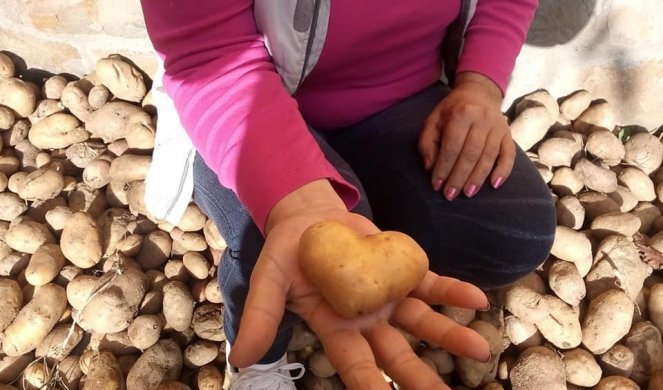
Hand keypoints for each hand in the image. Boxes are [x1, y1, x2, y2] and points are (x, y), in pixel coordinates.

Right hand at [229, 180, 491, 389]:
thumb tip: (240, 358)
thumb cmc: (284, 254)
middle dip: (422, 378)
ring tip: (482, 347)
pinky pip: (430, 283)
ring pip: (422, 322)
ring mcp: (387, 296)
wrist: (307, 217)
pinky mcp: (401, 270)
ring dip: (450, 334)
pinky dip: (452, 291)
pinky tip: (477, 298)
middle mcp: (366, 320)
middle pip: (398, 355)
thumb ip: (260, 316)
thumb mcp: (268, 282)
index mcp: (335, 328)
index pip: (356, 366)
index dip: (371, 388)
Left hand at [419, 72, 515, 199]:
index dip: (443, 167)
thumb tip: (429, 166)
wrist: (479, 93)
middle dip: (459, 177)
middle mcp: (482, 119)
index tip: (436, 185)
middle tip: (450, 195)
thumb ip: (427, 142)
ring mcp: (498, 127)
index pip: (452, 146)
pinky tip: (495, 184)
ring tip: (467, 193)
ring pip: (489, 156)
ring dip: (478, 177)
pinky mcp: (508, 134)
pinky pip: (509, 154)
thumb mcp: (434, 120)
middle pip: (471, 153)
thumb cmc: (452, 111)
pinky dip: (504, 170)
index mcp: (462, 113)